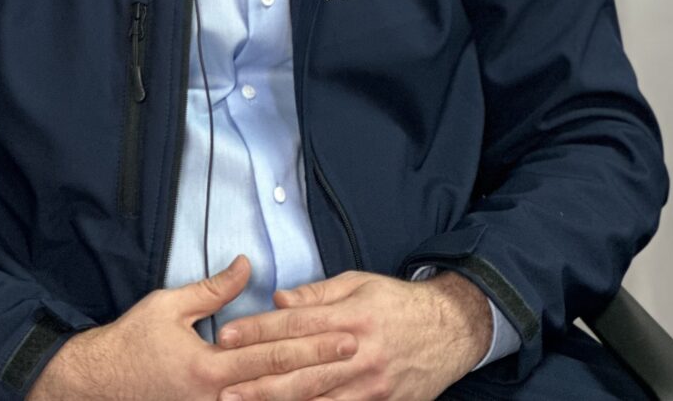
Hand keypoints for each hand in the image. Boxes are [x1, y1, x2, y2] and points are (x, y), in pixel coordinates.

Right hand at [27, 255, 359, 400]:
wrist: (98, 386)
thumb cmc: (132, 342)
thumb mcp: (169, 306)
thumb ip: (213, 290)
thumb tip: (247, 265)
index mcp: (210, 366)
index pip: (273, 352)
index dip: (312, 343)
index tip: (344, 333)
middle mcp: (217, 399)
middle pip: (282, 385)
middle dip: (323, 369)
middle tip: (357, 353)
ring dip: (309, 395)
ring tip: (344, 382)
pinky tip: (302, 399)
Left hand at [213, 269, 492, 400]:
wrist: (449, 330)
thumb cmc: (397, 303)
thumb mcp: (359, 283)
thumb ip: (317, 294)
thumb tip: (278, 298)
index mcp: (350, 315)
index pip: (294, 323)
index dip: (258, 329)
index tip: (227, 335)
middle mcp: (357, 351)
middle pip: (299, 367)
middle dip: (258, 378)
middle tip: (223, 386)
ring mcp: (370, 384)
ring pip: (315, 397)